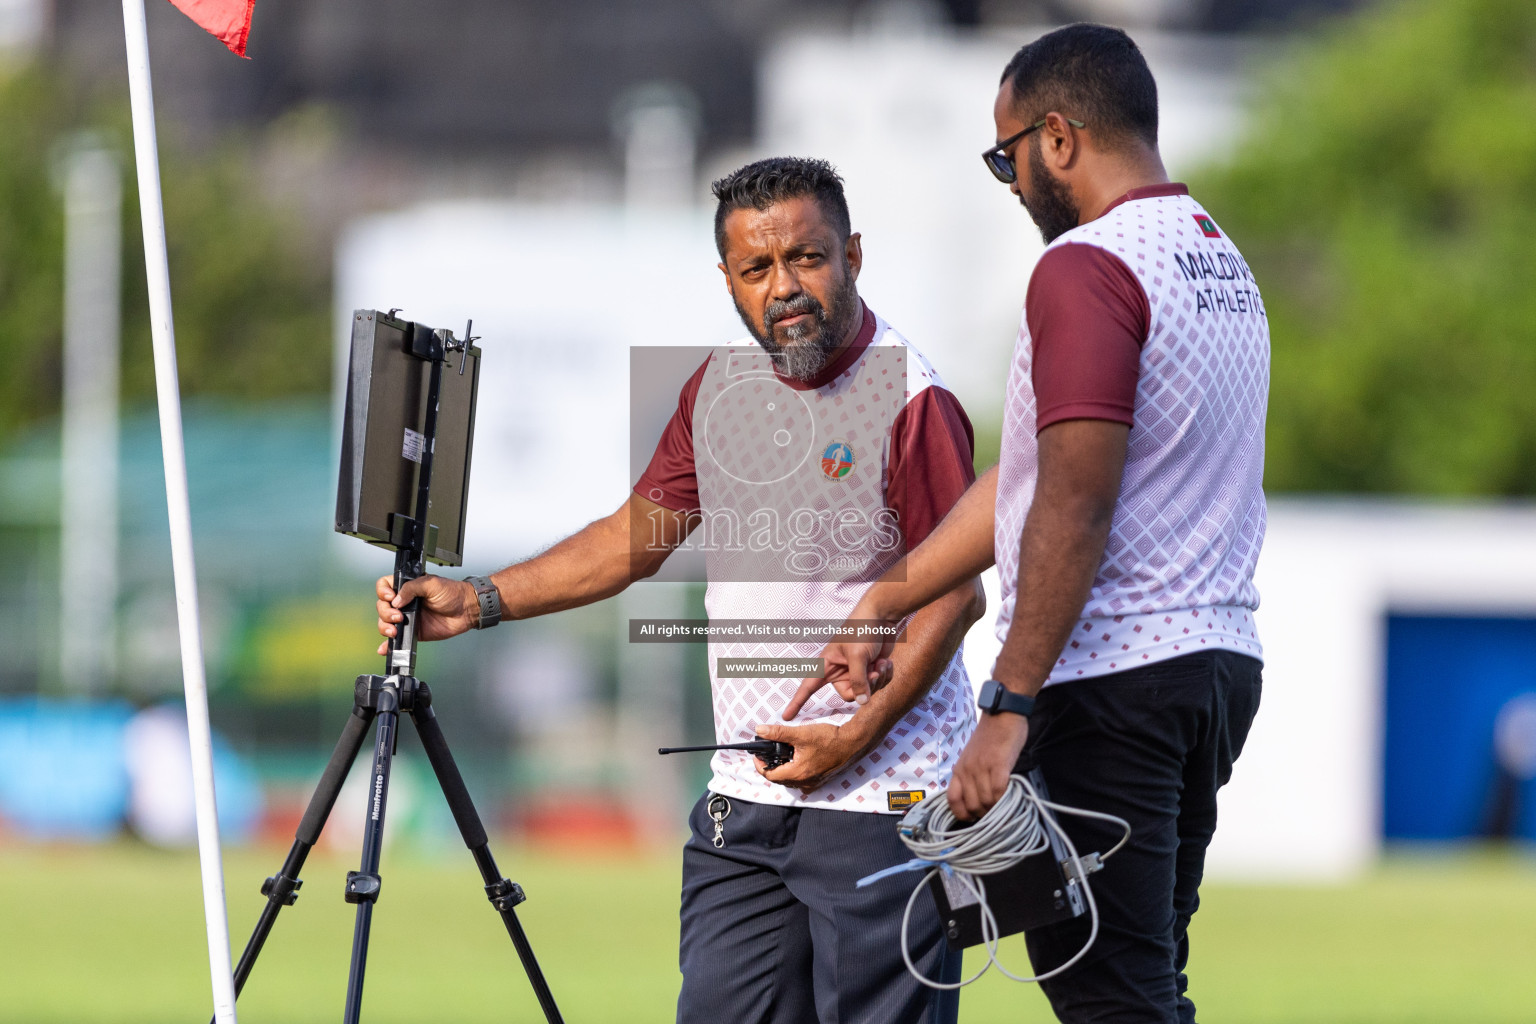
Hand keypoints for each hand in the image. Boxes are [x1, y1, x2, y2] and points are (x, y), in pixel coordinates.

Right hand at [375, 574, 477, 653]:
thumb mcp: (431, 583)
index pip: (385, 586)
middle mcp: (405, 601)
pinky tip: (384, 648)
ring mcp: (408, 617)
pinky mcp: (413, 631)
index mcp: (407, 587)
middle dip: (385, 612)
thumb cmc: (453, 593)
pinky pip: (396, 639)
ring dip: (384, 627)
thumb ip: (412, 588)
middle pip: (382, 606)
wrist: (466, 610)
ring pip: (385, 622)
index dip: (383, 591)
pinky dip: (387, 644)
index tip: (390, 597)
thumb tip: (396, 600)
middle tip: (398, 616)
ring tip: (395, 630)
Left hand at [754, 722, 864, 792]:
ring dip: (783, 769)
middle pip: (779, 779)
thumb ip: (778, 733)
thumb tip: (760, 730)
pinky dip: (795, 771)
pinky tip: (797, 759)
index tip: (757, 755)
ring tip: (782, 754)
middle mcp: (804, 783)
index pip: (769, 775)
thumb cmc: (829, 739)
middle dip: (771, 766)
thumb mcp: (801, 733)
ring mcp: (813, 784)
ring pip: (789, 780)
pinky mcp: (820, 781)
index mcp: (797, 774)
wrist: (852, 743)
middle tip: (768, 752)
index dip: (759, 765)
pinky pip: (801, 780)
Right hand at [783, 599, 900, 718]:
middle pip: (851, 695)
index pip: (808, 687)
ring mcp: (856, 671)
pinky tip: (885, 662)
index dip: (797, 702)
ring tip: (880, 662)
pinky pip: (878, 684)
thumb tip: (862, 702)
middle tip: (873, 671)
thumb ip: (859, 681)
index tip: (786, 716)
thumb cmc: (863, 628)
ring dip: (878, 678)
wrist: (882, 615)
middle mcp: (839, 670)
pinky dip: (884, 675)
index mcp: (827, 664)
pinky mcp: (870, 670)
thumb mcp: (858, 656)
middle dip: (865, 685)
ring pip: (867, 691)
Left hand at [946, 712, 1030, 821]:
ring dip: (996, 808)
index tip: (973, 818)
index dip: (961, 814)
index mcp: (959, 769)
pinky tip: (1010, 795)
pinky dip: (1005, 798)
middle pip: (971, 805)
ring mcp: (982, 768)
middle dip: (983, 815)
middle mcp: (967, 770)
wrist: (1002, 714)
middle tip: (994, 813)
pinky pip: (999, 790)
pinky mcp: (998, 764)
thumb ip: (972, 776)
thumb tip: (977, 799)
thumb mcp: (973, 757)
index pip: (952, 800)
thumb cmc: (990, 736)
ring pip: (986, 801)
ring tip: (1004, 806)